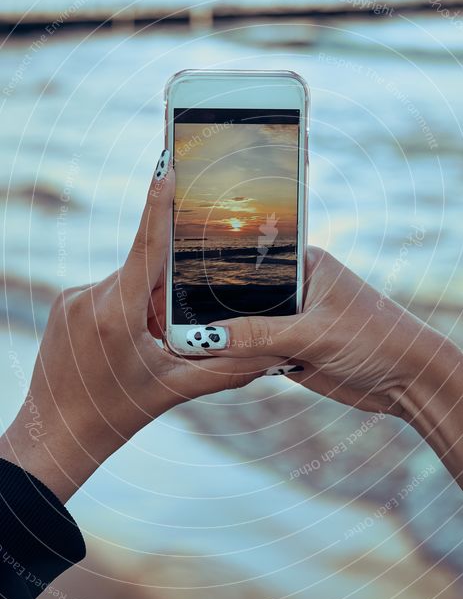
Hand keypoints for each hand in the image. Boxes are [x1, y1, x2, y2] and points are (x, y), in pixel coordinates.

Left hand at [0, 151, 278, 501]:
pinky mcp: (63, 304)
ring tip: (147, 346)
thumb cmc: (117, 415)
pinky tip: (127, 343)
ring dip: (146, 301)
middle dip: (168, 287)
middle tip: (172, 327)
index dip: (160, 204)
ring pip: (127, 280)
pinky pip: (108, 290)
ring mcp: (71, 298)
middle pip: (144, 268)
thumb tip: (270, 352)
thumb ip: (225, 368)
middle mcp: (89, 297)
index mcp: (116, 315)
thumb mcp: (176, 392)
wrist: (56, 435)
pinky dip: (127, 306)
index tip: (167, 164)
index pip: (146, 246)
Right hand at [195, 246, 439, 414]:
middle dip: (211, 306)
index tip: (175, 276)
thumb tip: (206, 337)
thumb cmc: (376, 338)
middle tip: (167, 314)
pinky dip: (236, 358)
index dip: (213, 267)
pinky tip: (206, 360)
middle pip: (240, 294)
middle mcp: (295, 287)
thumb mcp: (314, 334)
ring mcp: (292, 320)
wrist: (410, 381)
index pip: (249, 256)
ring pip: (244, 325)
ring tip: (177, 339)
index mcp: (304, 263)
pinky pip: (254, 351)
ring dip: (222, 336)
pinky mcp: (292, 350)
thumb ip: (260, 335)